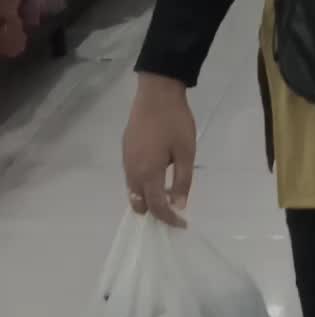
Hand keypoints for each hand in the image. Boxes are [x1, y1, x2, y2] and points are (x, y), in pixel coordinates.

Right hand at [122, 74, 195, 227]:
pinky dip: (142, 186)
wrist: (156, 93)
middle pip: (138, 203)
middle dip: (155, 212)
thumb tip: (178, 206)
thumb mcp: (186, 152)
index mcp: (147, 173)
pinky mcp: (125, 150)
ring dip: (147, 198)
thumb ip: (182, 181)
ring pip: (133, 191)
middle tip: (174, 210)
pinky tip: (158, 176)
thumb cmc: (175, 122)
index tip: (182, 223)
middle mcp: (132, 170)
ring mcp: (126, 160)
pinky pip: (131, 178)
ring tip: (168, 193)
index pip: (156, 207)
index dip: (169, 219)